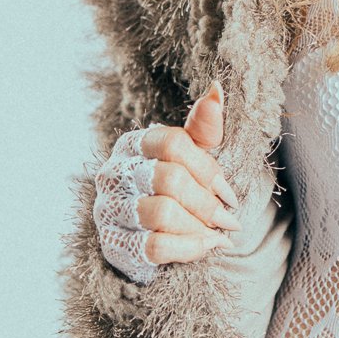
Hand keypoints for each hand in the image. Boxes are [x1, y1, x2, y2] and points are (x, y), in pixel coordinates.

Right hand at [93, 80, 243, 279]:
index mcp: (134, 143)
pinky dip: (189, 249)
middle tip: (229, 218)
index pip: (173, 143)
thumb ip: (204, 126)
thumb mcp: (192, 154)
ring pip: (162, 213)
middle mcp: (114, 172)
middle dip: (207, 202)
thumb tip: (217, 88)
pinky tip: (206, 246)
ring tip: (217, 234)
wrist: (153, 233)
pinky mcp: (113, 243)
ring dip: (199, 226)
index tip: (228, 191)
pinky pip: (155, 247)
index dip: (207, 169)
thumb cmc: (176, 185)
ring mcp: (109, 208)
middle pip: (170, 179)